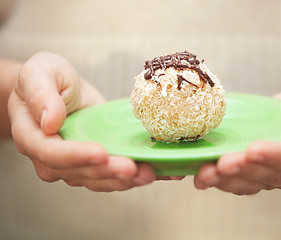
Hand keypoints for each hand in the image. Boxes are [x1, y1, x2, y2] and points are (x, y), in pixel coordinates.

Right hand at [8, 52, 155, 191]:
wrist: (61, 88)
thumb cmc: (47, 77)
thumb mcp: (39, 74)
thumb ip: (40, 94)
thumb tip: (49, 121)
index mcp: (32, 136)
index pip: (51, 153)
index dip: (76, 156)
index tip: (100, 153)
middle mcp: (53, 158)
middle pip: (81, 172)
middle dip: (109, 171)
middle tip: (133, 168)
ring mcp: (77, 163)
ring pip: (100, 178)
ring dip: (125, 179)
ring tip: (150, 173)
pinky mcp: (98, 161)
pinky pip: (115, 173)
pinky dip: (138, 174)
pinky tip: (163, 172)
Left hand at [194, 75, 280, 194]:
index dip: (275, 157)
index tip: (254, 149)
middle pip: (267, 175)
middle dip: (243, 170)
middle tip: (220, 163)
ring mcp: (274, 170)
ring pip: (249, 181)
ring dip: (225, 179)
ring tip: (203, 172)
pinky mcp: (257, 166)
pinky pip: (238, 177)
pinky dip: (219, 178)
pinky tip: (199, 174)